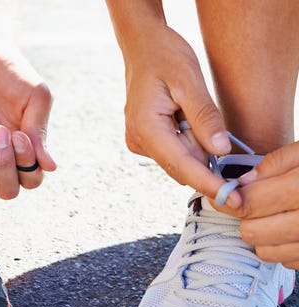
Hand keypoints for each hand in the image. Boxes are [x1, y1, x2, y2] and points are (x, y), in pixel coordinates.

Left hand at [0, 39, 55, 199]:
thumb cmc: (13, 74)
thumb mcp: (36, 98)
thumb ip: (40, 132)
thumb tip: (50, 166)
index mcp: (28, 150)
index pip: (32, 179)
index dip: (26, 166)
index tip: (20, 135)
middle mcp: (5, 159)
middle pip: (8, 191)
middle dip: (6, 166)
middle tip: (0, 131)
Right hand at [120, 24, 236, 203]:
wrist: (142, 47)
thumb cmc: (164, 57)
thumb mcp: (190, 81)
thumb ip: (205, 118)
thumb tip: (220, 151)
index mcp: (145, 127)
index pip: (180, 165)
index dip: (206, 182)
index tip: (229, 198)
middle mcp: (138, 141)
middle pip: (180, 166)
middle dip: (202, 155)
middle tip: (204, 120)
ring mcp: (139, 143)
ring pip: (178, 160)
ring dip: (194, 145)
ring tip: (186, 110)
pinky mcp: (144, 141)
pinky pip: (172, 152)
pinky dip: (186, 142)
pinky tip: (182, 118)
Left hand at [217, 142, 298, 268]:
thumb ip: (276, 164)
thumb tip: (242, 183)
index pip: (251, 203)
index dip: (232, 198)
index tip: (228, 193)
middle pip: (252, 231)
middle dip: (248, 217)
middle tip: (257, 204)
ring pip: (266, 251)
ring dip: (263, 235)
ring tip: (278, 216)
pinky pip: (287, 262)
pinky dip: (283, 248)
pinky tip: (295, 230)